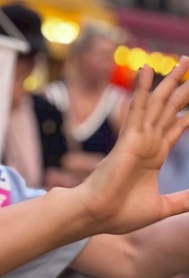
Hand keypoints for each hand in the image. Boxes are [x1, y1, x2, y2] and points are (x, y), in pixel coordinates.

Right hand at [73, 57, 188, 234]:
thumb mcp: (163, 207)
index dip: (187, 113)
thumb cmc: (121, 213)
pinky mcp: (128, 139)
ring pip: (157, 104)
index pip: (174, 128)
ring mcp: (137, 138)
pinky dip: (142, 89)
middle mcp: (146, 143)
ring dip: (171, 82)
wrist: (98, 216)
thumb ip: (183, 200)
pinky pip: (137, 108)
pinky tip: (146, 70)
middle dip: (182, 90)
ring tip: (184, 61)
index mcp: (153, 157)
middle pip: (169, 110)